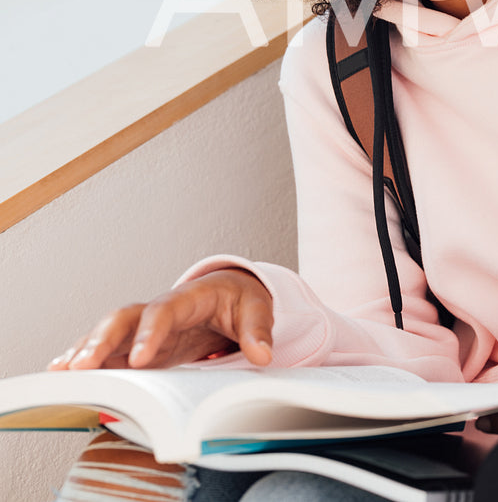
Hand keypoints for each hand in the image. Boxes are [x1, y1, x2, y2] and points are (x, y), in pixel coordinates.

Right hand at [49, 269, 273, 370]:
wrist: (230, 294)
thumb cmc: (239, 300)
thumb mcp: (257, 309)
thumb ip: (258, 330)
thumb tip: (262, 353)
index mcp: (188, 298)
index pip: (164, 312)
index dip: (150, 333)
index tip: (141, 359)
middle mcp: (158, 311)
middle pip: (123, 319)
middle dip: (101, 341)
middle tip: (82, 367)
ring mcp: (143, 328)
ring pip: (107, 334)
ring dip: (84, 351)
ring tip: (62, 373)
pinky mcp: (136, 345)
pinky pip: (106, 351)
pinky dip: (85, 360)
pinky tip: (64, 376)